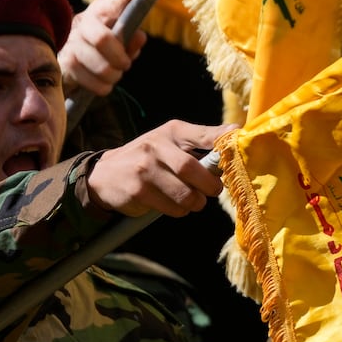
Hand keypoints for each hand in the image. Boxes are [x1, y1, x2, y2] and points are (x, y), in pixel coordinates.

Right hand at [59, 0, 148, 97]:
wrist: (75, 65)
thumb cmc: (106, 50)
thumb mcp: (122, 42)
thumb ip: (133, 39)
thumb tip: (139, 36)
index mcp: (100, 12)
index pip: (113, 4)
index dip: (123, 0)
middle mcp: (82, 23)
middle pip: (102, 39)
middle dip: (119, 58)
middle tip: (125, 65)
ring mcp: (69, 43)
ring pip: (97, 64)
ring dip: (112, 75)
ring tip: (114, 75)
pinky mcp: (61, 63)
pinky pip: (87, 79)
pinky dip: (101, 86)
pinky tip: (103, 83)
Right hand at [88, 121, 232, 216]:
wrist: (105, 174)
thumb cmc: (148, 158)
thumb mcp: (170, 141)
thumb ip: (201, 139)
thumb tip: (235, 130)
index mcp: (170, 132)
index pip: (201, 134)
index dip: (221, 140)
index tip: (237, 143)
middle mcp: (155, 147)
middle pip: (194, 171)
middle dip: (210, 187)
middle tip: (212, 191)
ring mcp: (144, 169)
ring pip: (186, 195)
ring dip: (195, 203)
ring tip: (190, 199)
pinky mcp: (137, 191)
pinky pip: (173, 208)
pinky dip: (179, 211)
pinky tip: (170, 203)